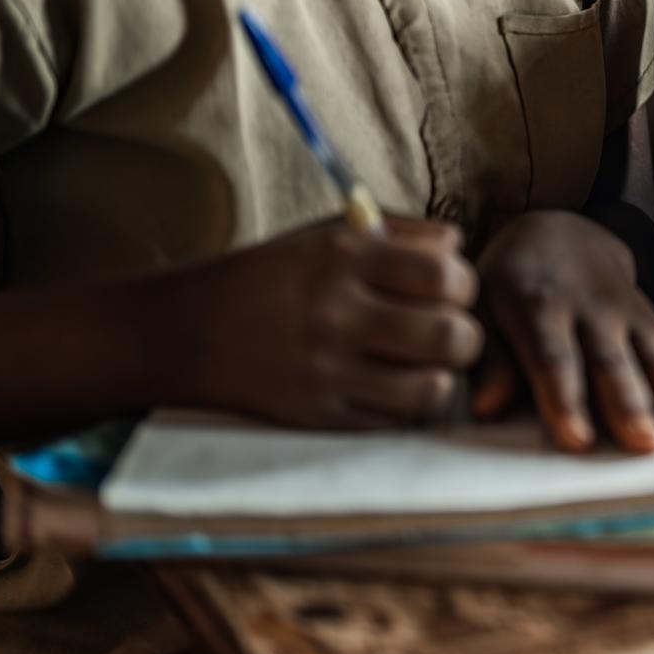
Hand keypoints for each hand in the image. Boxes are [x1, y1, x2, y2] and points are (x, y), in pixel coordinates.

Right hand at [170, 216, 481, 429]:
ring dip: (441, 377)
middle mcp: (337, 313)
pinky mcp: (317, 415)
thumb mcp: (328, 233)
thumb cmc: (276, 276)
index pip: (445, 273)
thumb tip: (459, 246)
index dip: (464, 283)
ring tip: (426, 366)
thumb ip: (400, 230)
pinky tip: (392, 388)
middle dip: (465, 334)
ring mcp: (326, 370)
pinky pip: (394, 422)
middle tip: (450, 331)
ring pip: (432, 388)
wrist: (188, 331)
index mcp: (343, 257)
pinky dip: (404, 408)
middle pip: (450, 335)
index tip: (452, 288)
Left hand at [472, 211, 653, 452]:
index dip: (566, 399)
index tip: (579, 440)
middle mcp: (588, 310)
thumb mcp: (483, 308)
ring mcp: (627, 313)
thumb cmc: (510, 285)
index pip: (553, 358)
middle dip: (632, 406)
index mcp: (537, 307)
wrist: (558, 233)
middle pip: (611, 362)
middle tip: (650, 446)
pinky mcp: (652, 319)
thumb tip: (487, 406)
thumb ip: (491, 358)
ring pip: (653, 355)